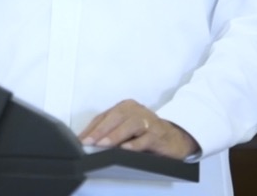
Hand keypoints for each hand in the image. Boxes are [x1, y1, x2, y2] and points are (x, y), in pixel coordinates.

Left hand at [78, 99, 197, 159]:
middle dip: (100, 130)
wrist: (174, 138)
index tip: (81, 139)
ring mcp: (149, 121)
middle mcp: (137, 110)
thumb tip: (89, 140)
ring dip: (115, 135)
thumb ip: (111, 131)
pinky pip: (146, 139)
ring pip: (130, 125)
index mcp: (126, 107)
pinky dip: (135, 144)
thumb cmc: (146, 132)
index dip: (92, 128)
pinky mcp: (159, 134)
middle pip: (116, 117)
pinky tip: (126, 149)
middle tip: (89, 142)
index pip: (105, 116)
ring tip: (103, 144)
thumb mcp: (126, 128)